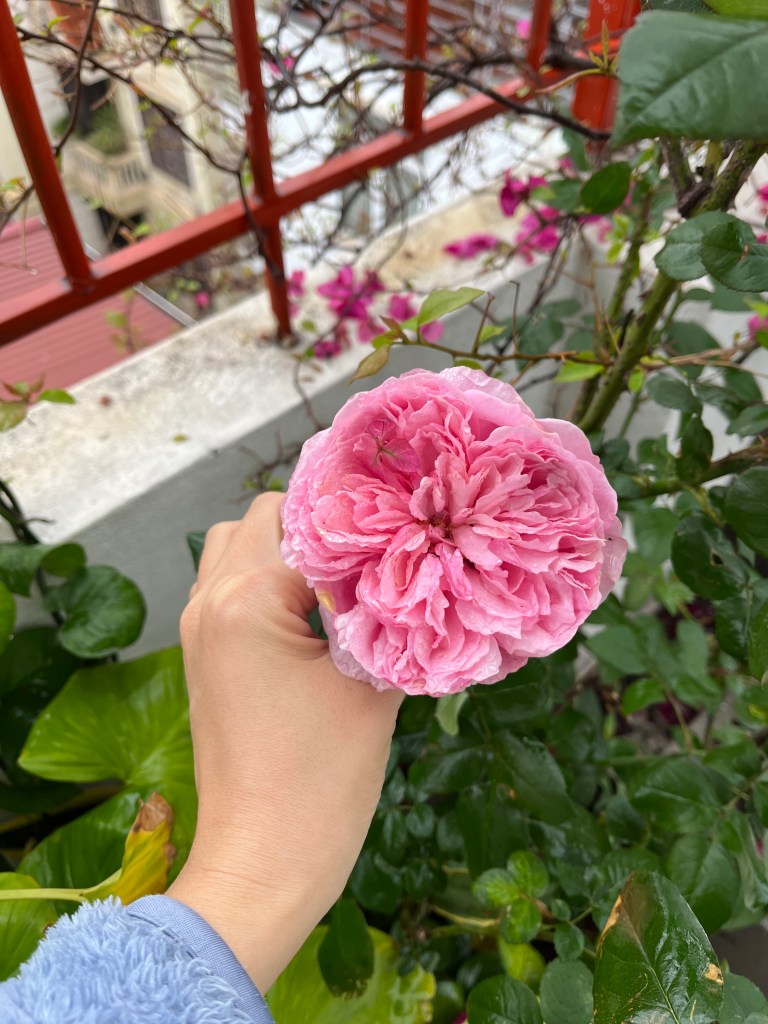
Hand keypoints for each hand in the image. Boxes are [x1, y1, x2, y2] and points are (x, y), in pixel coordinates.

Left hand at [166, 492, 401, 991]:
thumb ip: (391, 616)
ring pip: (238, 547)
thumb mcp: (372, 686)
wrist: (263, 862)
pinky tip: (314, 618)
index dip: (363, 522)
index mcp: (247, 598)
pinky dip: (267, 583)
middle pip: (265, 517)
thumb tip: (417, 570)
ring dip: (287, 553)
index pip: (310, 520)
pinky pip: (229, 587)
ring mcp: (198, 627)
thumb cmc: (320, 781)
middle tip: (373, 558)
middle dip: (321, 528)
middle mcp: (210, 600)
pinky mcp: (202, 654)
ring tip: (341, 587)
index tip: (404, 530)